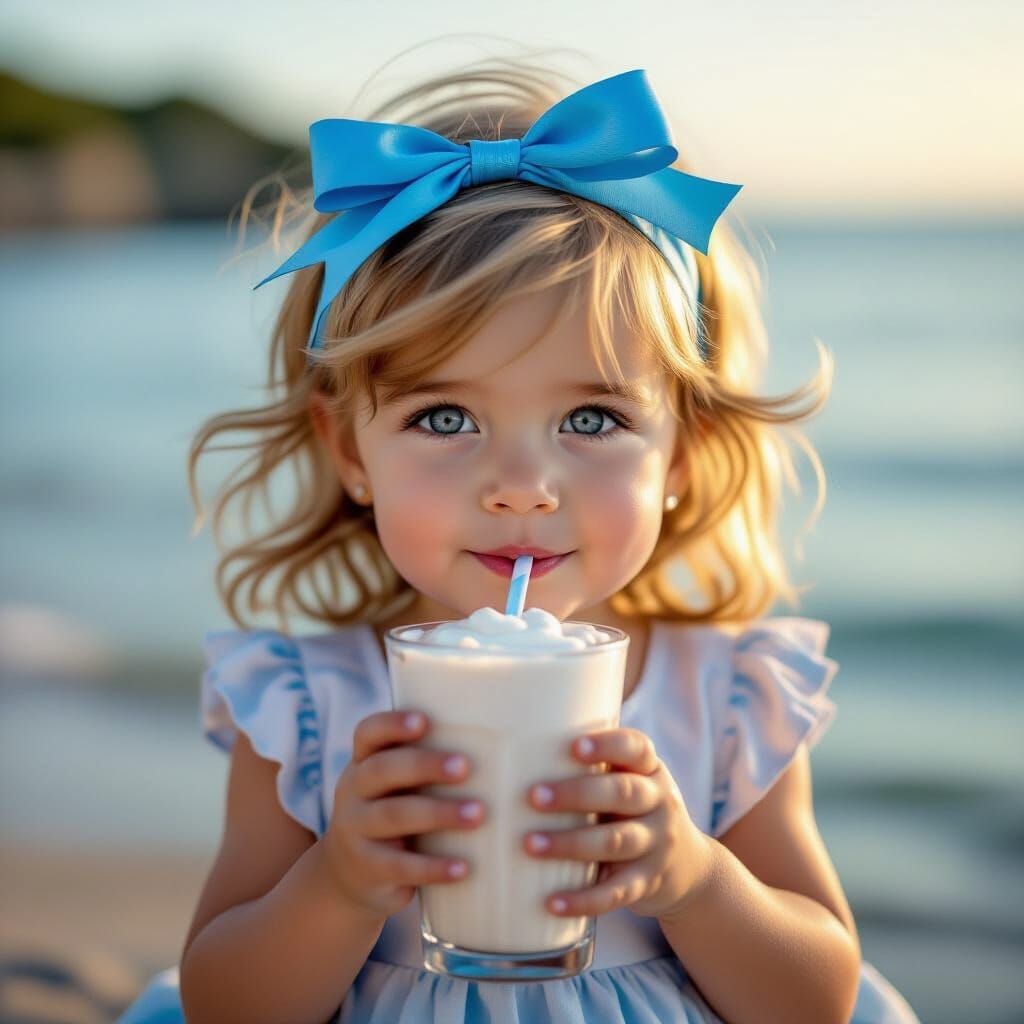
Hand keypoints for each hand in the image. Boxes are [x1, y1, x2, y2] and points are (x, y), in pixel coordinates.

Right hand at [321, 710, 485, 919]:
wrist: (351, 876)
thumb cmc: (395, 812)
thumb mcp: (397, 785)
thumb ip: (427, 763)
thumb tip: (501, 742)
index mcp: (363, 762)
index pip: (368, 732)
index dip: (392, 724)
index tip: (425, 721)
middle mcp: (353, 791)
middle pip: (382, 770)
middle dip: (425, 765)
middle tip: (465, 768)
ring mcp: (355, 830)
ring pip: (393, 816)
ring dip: (438, 814)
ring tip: (478, 814)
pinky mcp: (367, 869)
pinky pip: (399, 866)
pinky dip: (433, 867)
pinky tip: (463, 868)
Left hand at [523, 727, 715, 920]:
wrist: (688, 867)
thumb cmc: (636, 811)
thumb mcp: (632, 782)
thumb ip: (594, 768)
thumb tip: (517, 751)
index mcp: (650, 771)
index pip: (636, 749)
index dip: (607, 746)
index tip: (574, 747)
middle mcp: (660, 803)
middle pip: (622, 793)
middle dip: (577, 794)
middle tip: (533, 796)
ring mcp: (656, 845)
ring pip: (615, 841)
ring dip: (571, 843)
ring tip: (530, 844)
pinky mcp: (646, 883)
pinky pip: (615, 893)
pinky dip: (583, 899)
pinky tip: (552, 902)